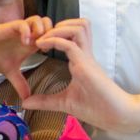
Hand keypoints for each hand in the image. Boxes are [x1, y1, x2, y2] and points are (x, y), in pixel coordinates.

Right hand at [0, 16, 54, 97]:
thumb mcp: (11, 72)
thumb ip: (20, 83)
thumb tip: (26, 99)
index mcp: (33, 42)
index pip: (53, 34)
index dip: (56, 41)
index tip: (50, 55)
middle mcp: (30, 33)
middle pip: (50, 23)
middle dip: (52, 34)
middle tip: (46, 48)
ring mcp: (21, 28)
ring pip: (40, 19)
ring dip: (41, 31)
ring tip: (36, 45)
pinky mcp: (11, 26)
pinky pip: (24, 23)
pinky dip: (27, 31)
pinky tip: (25, 43)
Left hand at [28, 19, 139, 133]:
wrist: (115, 115)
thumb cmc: (95, 108)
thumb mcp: (64, 103)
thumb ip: (45, 101)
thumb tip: (25, 103)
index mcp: (83, 61)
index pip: (74, 36)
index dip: (57, 33)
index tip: (39, 44)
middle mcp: (86, 55)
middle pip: (81, 25)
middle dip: (60, 24)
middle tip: (43, 37)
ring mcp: (87, 58)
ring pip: (79, 28)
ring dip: (59, 28)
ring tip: (44, 39)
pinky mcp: (86, 65)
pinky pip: (70, 44)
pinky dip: (54, 40)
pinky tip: (43, 46)